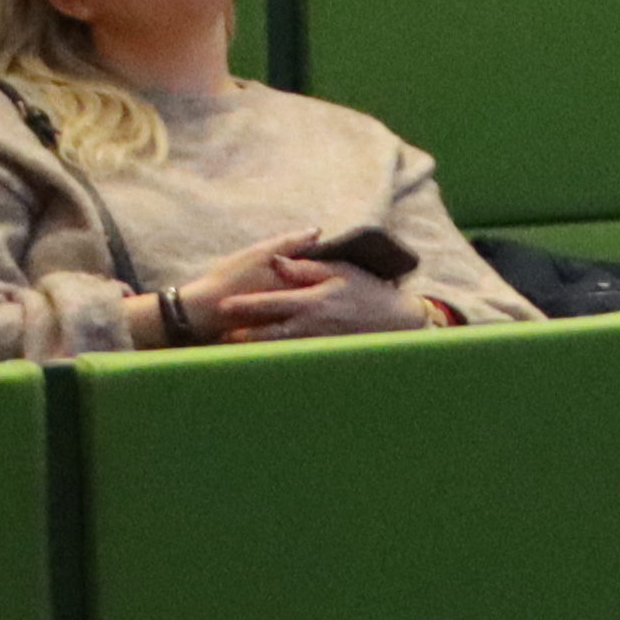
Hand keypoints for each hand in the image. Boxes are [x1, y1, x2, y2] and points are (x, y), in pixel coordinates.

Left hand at [186, 236, 420, 339]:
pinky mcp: (322, 356)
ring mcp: (315, 345)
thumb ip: (308, 267)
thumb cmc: (370, 292)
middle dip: (242, 337)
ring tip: (235, 348)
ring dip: (255, 349)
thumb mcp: (342, 271)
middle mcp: (310, 326)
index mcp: (312, 302)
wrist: (398, 324)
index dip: (244, 305)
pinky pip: (292, 357)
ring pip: (276, 349)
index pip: (269, 303)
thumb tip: (278, 261)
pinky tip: (265, 357)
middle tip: (221, 336)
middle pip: (266, 335)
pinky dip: (276, 357)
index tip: (223, 306)